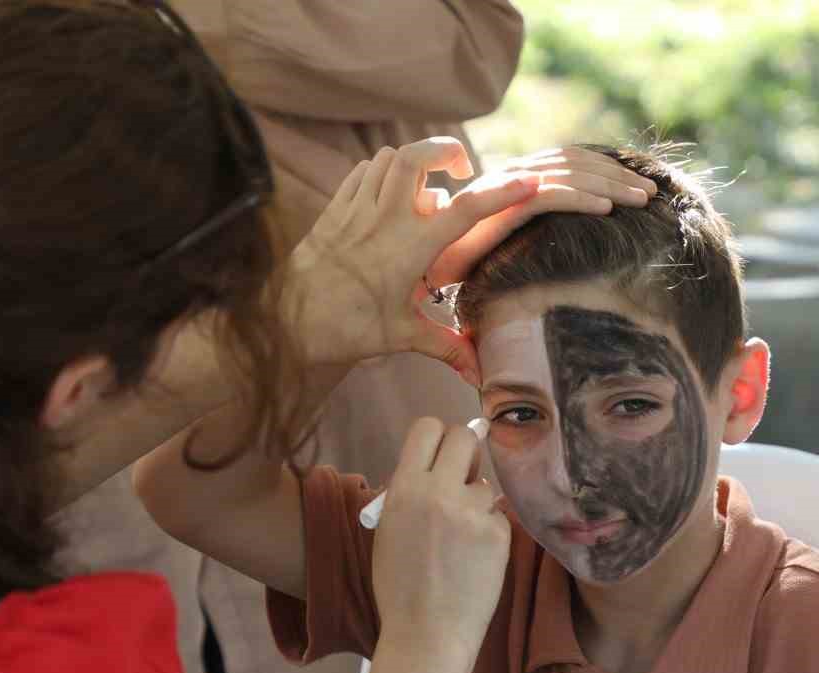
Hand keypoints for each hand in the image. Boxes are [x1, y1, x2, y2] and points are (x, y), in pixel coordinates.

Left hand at [288, 137, 540, 382]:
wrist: (289, 322)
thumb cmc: (348, 329)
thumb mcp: (403, 336)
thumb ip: (446, 347)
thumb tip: (478, 375)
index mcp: (411, 247)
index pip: (465, 210)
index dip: (502, 193)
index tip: (529, 181)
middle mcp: (385, 218)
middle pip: (417, 157)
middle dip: (445, 151)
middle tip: (461, 171)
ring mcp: (356, 209)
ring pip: (387, 159)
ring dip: (413, 162)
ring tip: (426, 185)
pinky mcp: (334, 210)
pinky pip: (361, 172)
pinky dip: (381, 171)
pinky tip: (389, 193)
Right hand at [372, 418, 509, 663]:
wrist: (427, 634)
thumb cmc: (400, 587)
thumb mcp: (389, 531)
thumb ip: (410, 494)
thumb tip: (437, 467)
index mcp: (404, 488)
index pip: (428, 428)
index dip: (437, 438)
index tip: (442, 452)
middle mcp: (439, 491)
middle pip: (464, 439)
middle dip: (465, 453)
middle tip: (461, 477)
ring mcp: (473, 512)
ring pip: (484, 484)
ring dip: (476, 502)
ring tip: (461, 538)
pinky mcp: (499, 534)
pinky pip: (498, 516)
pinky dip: (489, 531)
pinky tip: (475, 558)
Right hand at [423, 146, 659, 285]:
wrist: (424, 266)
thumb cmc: (464, 260)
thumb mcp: (510, 240)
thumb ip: (536, 229)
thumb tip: (572, 238)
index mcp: (518, 177)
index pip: (570, 162)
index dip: (607, 169)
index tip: (638, 186)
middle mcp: (514, 174)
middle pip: (576, 164)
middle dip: (618, 176)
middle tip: (652, 193)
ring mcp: (507, 187)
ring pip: (570, 176)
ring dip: (611, 185)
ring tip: (642, 199)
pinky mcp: (502, 207)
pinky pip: (550, 197)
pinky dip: (582, 199)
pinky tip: (609, 210)